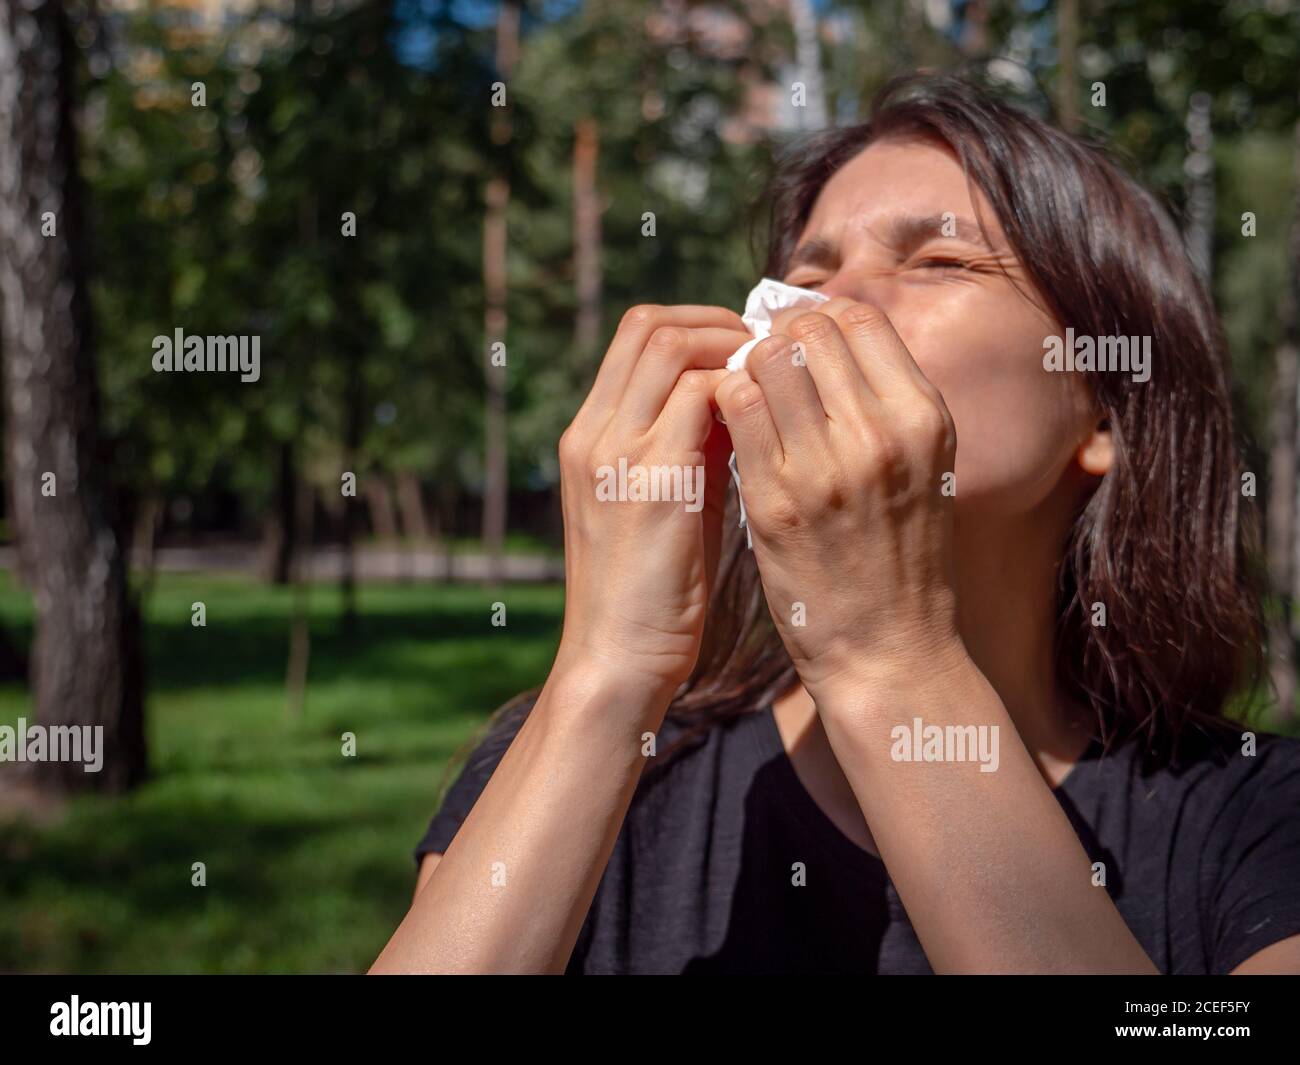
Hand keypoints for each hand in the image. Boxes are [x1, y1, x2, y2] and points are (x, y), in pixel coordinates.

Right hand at [553, 304, 750, 700]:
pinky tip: (771, 421)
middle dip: (717, 323)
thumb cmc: (650, 590)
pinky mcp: (652, 482)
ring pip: (672, 347)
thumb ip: (685, 448)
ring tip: (771, 382)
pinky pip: (700, 398)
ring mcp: (617, 454)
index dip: (695, 326)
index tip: (743, 349)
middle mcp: (593, 434)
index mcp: (588, 437)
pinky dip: (741, 393)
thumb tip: (739, 399)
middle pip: (649, 324)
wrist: (618, 658)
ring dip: (732, 351)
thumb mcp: (659, 503)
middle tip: (766, 351)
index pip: (634, 334)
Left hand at [713, 298, 965, 703]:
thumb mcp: (919, 469)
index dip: (817, 319)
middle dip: (776, 339)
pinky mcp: (774, 499)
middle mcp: (882, 431)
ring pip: (765, 359)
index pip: (860, 318)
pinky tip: (724, 430)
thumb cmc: (900, 560)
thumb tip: (829, 339)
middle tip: (759, 371)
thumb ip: (886, 405)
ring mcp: (826, 464)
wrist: (889, 652)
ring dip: (745, 370)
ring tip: (742, 401)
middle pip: (810, 330)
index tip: (795, 342)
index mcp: (924, 417)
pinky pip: (734, 408)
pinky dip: (722, 404)